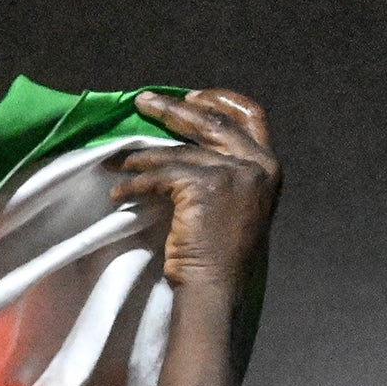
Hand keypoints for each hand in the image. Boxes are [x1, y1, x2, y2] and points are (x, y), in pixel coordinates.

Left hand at [113, 90, 278, 295]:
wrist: (218, 289)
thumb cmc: (221, 258)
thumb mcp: (236, 206)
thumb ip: (226, 174)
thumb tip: (185, 151)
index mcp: (268, 167)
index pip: (251, 116)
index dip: (220, 100)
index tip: (192, 96)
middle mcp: (257, 165)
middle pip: (211, 122)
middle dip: (173, 110)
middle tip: (143, 102)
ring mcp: (234, 173)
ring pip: (178, 151)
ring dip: (142, 156)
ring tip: (117, 161)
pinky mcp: (206, 186)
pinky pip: (161, 175)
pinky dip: (135, 183)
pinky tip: (119, 191)